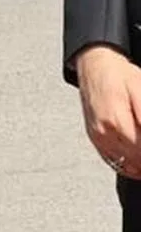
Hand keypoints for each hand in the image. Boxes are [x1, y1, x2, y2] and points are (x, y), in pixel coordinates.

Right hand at [76, 45, 140, 178]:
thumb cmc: (118, 75)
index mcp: (116, 120)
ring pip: (126, 163)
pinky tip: (138, 162)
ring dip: (140, 162)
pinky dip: (128, 165)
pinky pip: (113, 161)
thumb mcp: (140, 89)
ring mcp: (98, 136)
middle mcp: (104, 132)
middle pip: (137, 157)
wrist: (94, 66)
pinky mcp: (95, 137)